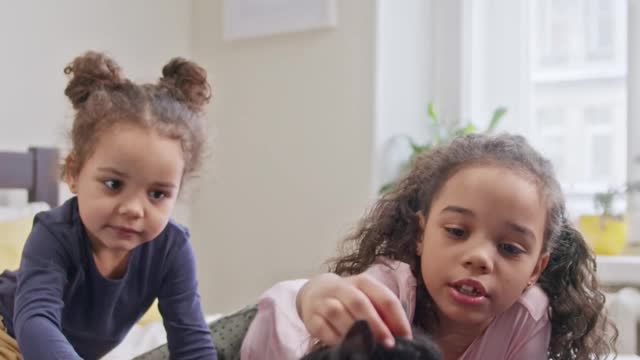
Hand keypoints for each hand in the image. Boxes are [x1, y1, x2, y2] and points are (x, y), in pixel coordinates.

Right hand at [296, 272, 411, 346]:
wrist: (315, 292)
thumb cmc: (350, 299)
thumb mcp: (368, 298)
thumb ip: (384, 313)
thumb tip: (401, 336)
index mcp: (363, 282)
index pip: (384, 297)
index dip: (397, 318)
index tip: (405, 338)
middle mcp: (342, 287)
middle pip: (359, 303)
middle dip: (375, 325)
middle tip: (388, 344)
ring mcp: (323, 301)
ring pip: (337, 312)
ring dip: (353, 331)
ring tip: (366, 347)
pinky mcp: (311, 316)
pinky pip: (321, 327)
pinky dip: (334, 338)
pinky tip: (345, 346)